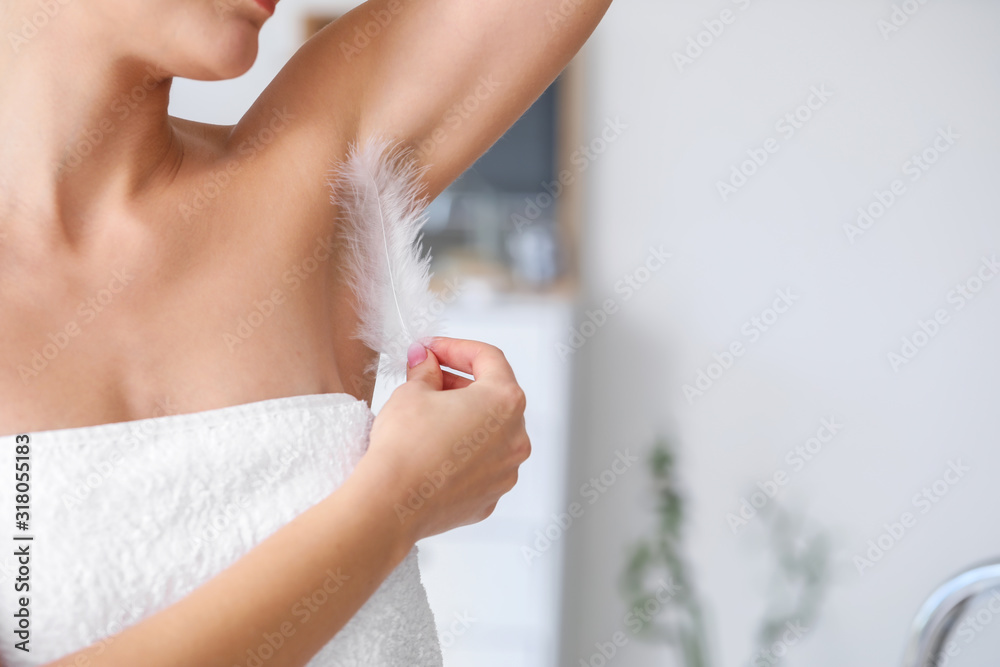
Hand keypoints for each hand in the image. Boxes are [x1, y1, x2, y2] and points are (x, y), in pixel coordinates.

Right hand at [357, 337, 530, 543]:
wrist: (392, 503)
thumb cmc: (405, 447)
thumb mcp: (412, 392)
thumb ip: (426, 370)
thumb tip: (426, 361)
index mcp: (504, 402)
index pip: (488, 359)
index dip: (456, 348)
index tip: (433, 349)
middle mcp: (515, 437)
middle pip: (492, 396)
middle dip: (459, 383)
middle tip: (427, 378)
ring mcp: (506, 471)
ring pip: (488, 433)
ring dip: (463, 418)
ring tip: (428, 415)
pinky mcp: (490, 496)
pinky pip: (480, 464)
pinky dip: (462, 453)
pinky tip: (433, 450)